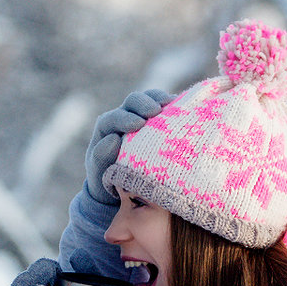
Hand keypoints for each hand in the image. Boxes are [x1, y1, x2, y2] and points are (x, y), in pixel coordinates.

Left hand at [85, 89, 172, 205]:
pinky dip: (176, 106)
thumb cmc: (108, 178)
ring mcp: (144, 116)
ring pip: (152, 99)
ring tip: (172, 103)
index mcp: (108, 126)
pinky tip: (186, 110)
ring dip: (161, 100)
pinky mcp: (161, 120)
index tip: (138, 124)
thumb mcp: (100, 171)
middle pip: (133, 101)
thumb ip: (101, 156)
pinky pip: (168, 108)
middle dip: (144, 103)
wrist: (123, 186)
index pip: (114, 117)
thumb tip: (113, 138)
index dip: (125, 118)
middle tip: (155, 111)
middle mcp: (125, 116)